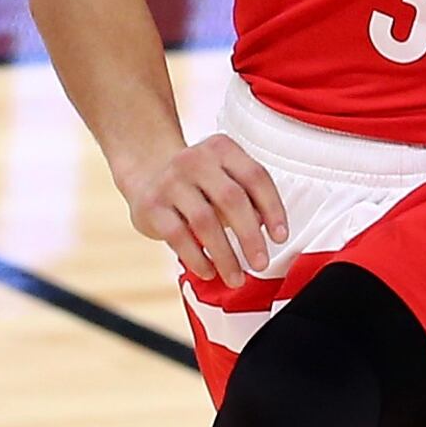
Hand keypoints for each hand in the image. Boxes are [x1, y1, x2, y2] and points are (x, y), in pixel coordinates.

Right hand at [120, 135, 288, 289]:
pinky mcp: (152, 205)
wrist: (145, 174)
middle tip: (261, 263)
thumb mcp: (223, 178)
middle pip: (232, 199)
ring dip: (225, 255)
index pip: (255, 177)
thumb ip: (246, 198)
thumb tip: (263, 227)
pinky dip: (197, 258)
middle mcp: (195, 160)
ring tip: (236, 277)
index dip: (273, 209)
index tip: (280, 236)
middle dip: (250, 237)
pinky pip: (178, 236)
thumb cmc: (196, 182)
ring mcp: (171, 181)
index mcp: (221, 148)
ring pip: (205, 221)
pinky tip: (208, 271)